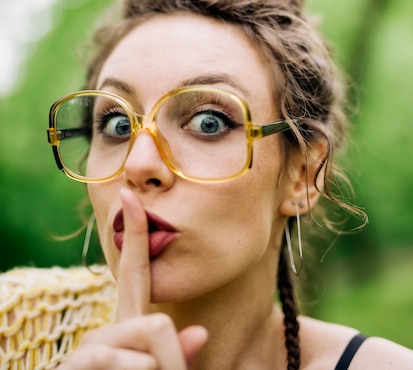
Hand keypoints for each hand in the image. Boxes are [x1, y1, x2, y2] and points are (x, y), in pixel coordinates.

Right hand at [59, 187, 207, 368]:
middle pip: (156, 321)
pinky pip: (124, 366)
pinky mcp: (77, 366)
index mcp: (129, 330)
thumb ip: (176, 356)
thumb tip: (199, 333)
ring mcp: (90, 349)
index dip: (134, 233)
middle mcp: (107, 332)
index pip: (135, 273)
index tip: (129, 196)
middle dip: (171, 362)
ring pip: (147, 348)